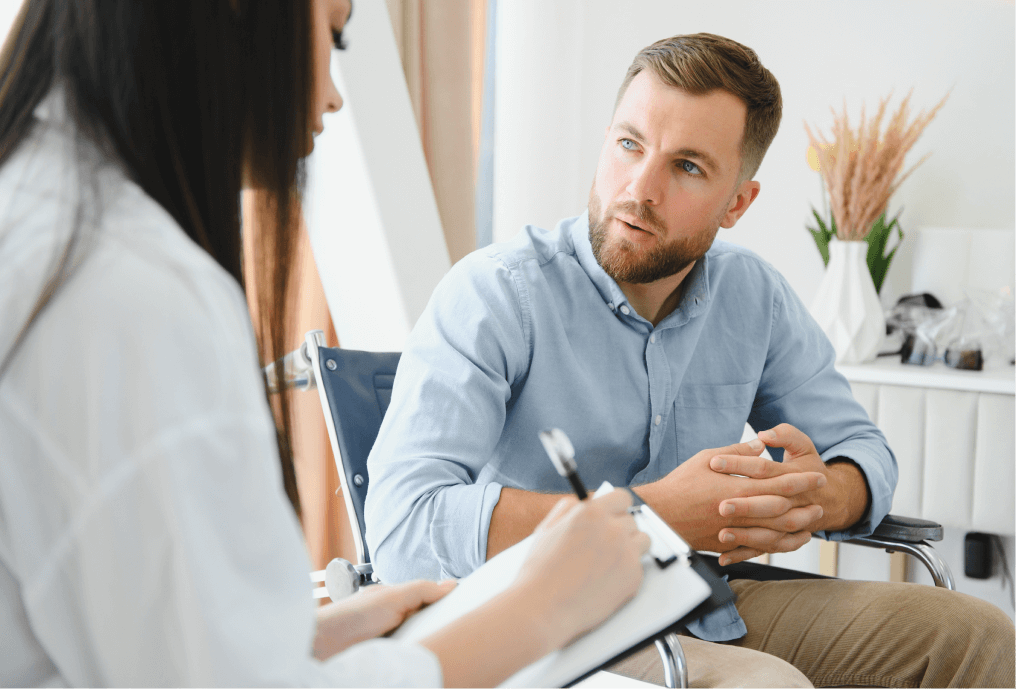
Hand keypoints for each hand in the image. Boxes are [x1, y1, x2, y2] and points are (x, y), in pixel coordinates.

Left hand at [314, 579, 456, 658]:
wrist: (324, 647)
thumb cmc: (351, 618)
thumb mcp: (392, 597)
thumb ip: (421, 590)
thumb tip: (451, 584)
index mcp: (396, 601)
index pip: (428, 600)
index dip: (445, 603)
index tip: (466, 606)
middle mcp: (394, 619)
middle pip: (426, 621)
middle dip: (439, 626)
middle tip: (456, 631)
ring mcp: (391, 639)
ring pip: (420, 640)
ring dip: (427, 642)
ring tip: (442, 646)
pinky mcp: (388, 657)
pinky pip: (410, 656)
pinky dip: (417, 657)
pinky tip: (423, 657)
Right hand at [513, 490, 650, 648]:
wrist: (543, 607)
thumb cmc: (540, 571)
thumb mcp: (547, 528)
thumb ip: (568, 508)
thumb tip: (585, 501)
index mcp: (591, 513)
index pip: (622, 498)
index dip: (617, 507)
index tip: (615, 515)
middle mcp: (613, 529)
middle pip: (632, 520)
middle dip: (620, 530)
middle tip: (605, 545)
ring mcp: (626, 553)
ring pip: (642, 541)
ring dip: (630, 547)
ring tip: (610, 561)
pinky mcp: (633, 577)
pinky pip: (639, 567)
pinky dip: (627, 572)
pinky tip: (607, 580)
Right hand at [634, 438, 826, 560]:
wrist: (659, 515)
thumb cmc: (680, 485)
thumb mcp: (705, 459)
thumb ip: (736, 452)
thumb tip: (760, 444)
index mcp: (736, 489)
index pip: (778, 484)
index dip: (801, 480)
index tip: (817, 476)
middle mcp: (739, 512)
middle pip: (782, 510)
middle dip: (805, 504)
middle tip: (822, 500)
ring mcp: (734, 531)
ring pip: (775, 532)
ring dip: (796, 526)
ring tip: (811, 522)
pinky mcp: (726, 545)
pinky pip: (759, 547)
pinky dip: (777, 544)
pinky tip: (787, 540)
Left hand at [708, 423, 870, 563]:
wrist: (832, 499)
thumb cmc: (810, 469)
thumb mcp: (803, 447)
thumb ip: (786, 435)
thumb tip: (765, 434)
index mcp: (793, 476)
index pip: (763, 469)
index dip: (739, 464)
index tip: (714, 461)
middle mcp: (792, 502)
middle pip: (767, 504)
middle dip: (744, 505)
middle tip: (720, 504)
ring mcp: (788, 523)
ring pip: (769, 533)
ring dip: (745, 535)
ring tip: (722, 534)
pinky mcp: (781, 538)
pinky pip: (764, 549)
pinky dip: (743, 554)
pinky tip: (724, 556)